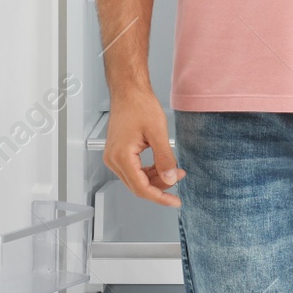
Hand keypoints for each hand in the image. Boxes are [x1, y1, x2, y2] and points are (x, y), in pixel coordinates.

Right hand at [103, 89, 184, 207]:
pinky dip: (148, 172)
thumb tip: (170, 179)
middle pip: (137, 186)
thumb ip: (165, 158)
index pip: (141, 188)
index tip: (175, 201)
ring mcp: (113, 157)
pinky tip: (161, 166)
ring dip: (155, 179)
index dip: (160, 197)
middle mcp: (113, 160)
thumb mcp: (158, 132)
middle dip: (160, 186)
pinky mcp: (117, 153)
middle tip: (179, 176)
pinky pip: (133, 171)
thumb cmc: (140, 105)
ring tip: (173, 170)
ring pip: (135, 180)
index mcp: (121, 157)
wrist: (129, 91)